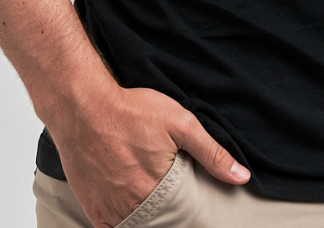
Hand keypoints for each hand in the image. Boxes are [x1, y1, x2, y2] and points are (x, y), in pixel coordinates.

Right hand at [48, 78, 249, 227]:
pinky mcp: (93, 209)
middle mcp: (133, 205)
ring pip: (136, 226)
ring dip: (147, 217)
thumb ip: (211, 152)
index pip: (183, 216)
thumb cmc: (132, 110)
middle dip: (169, 214)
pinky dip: (122, 223)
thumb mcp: (179, 122)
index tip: (191, 202)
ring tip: (149, 194)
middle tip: (168, 192)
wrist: (83, 107)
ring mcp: (110, 209)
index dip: (189, 211)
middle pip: (160, 222)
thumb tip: (240, 178)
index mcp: (159, 189)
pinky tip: (129, 205)